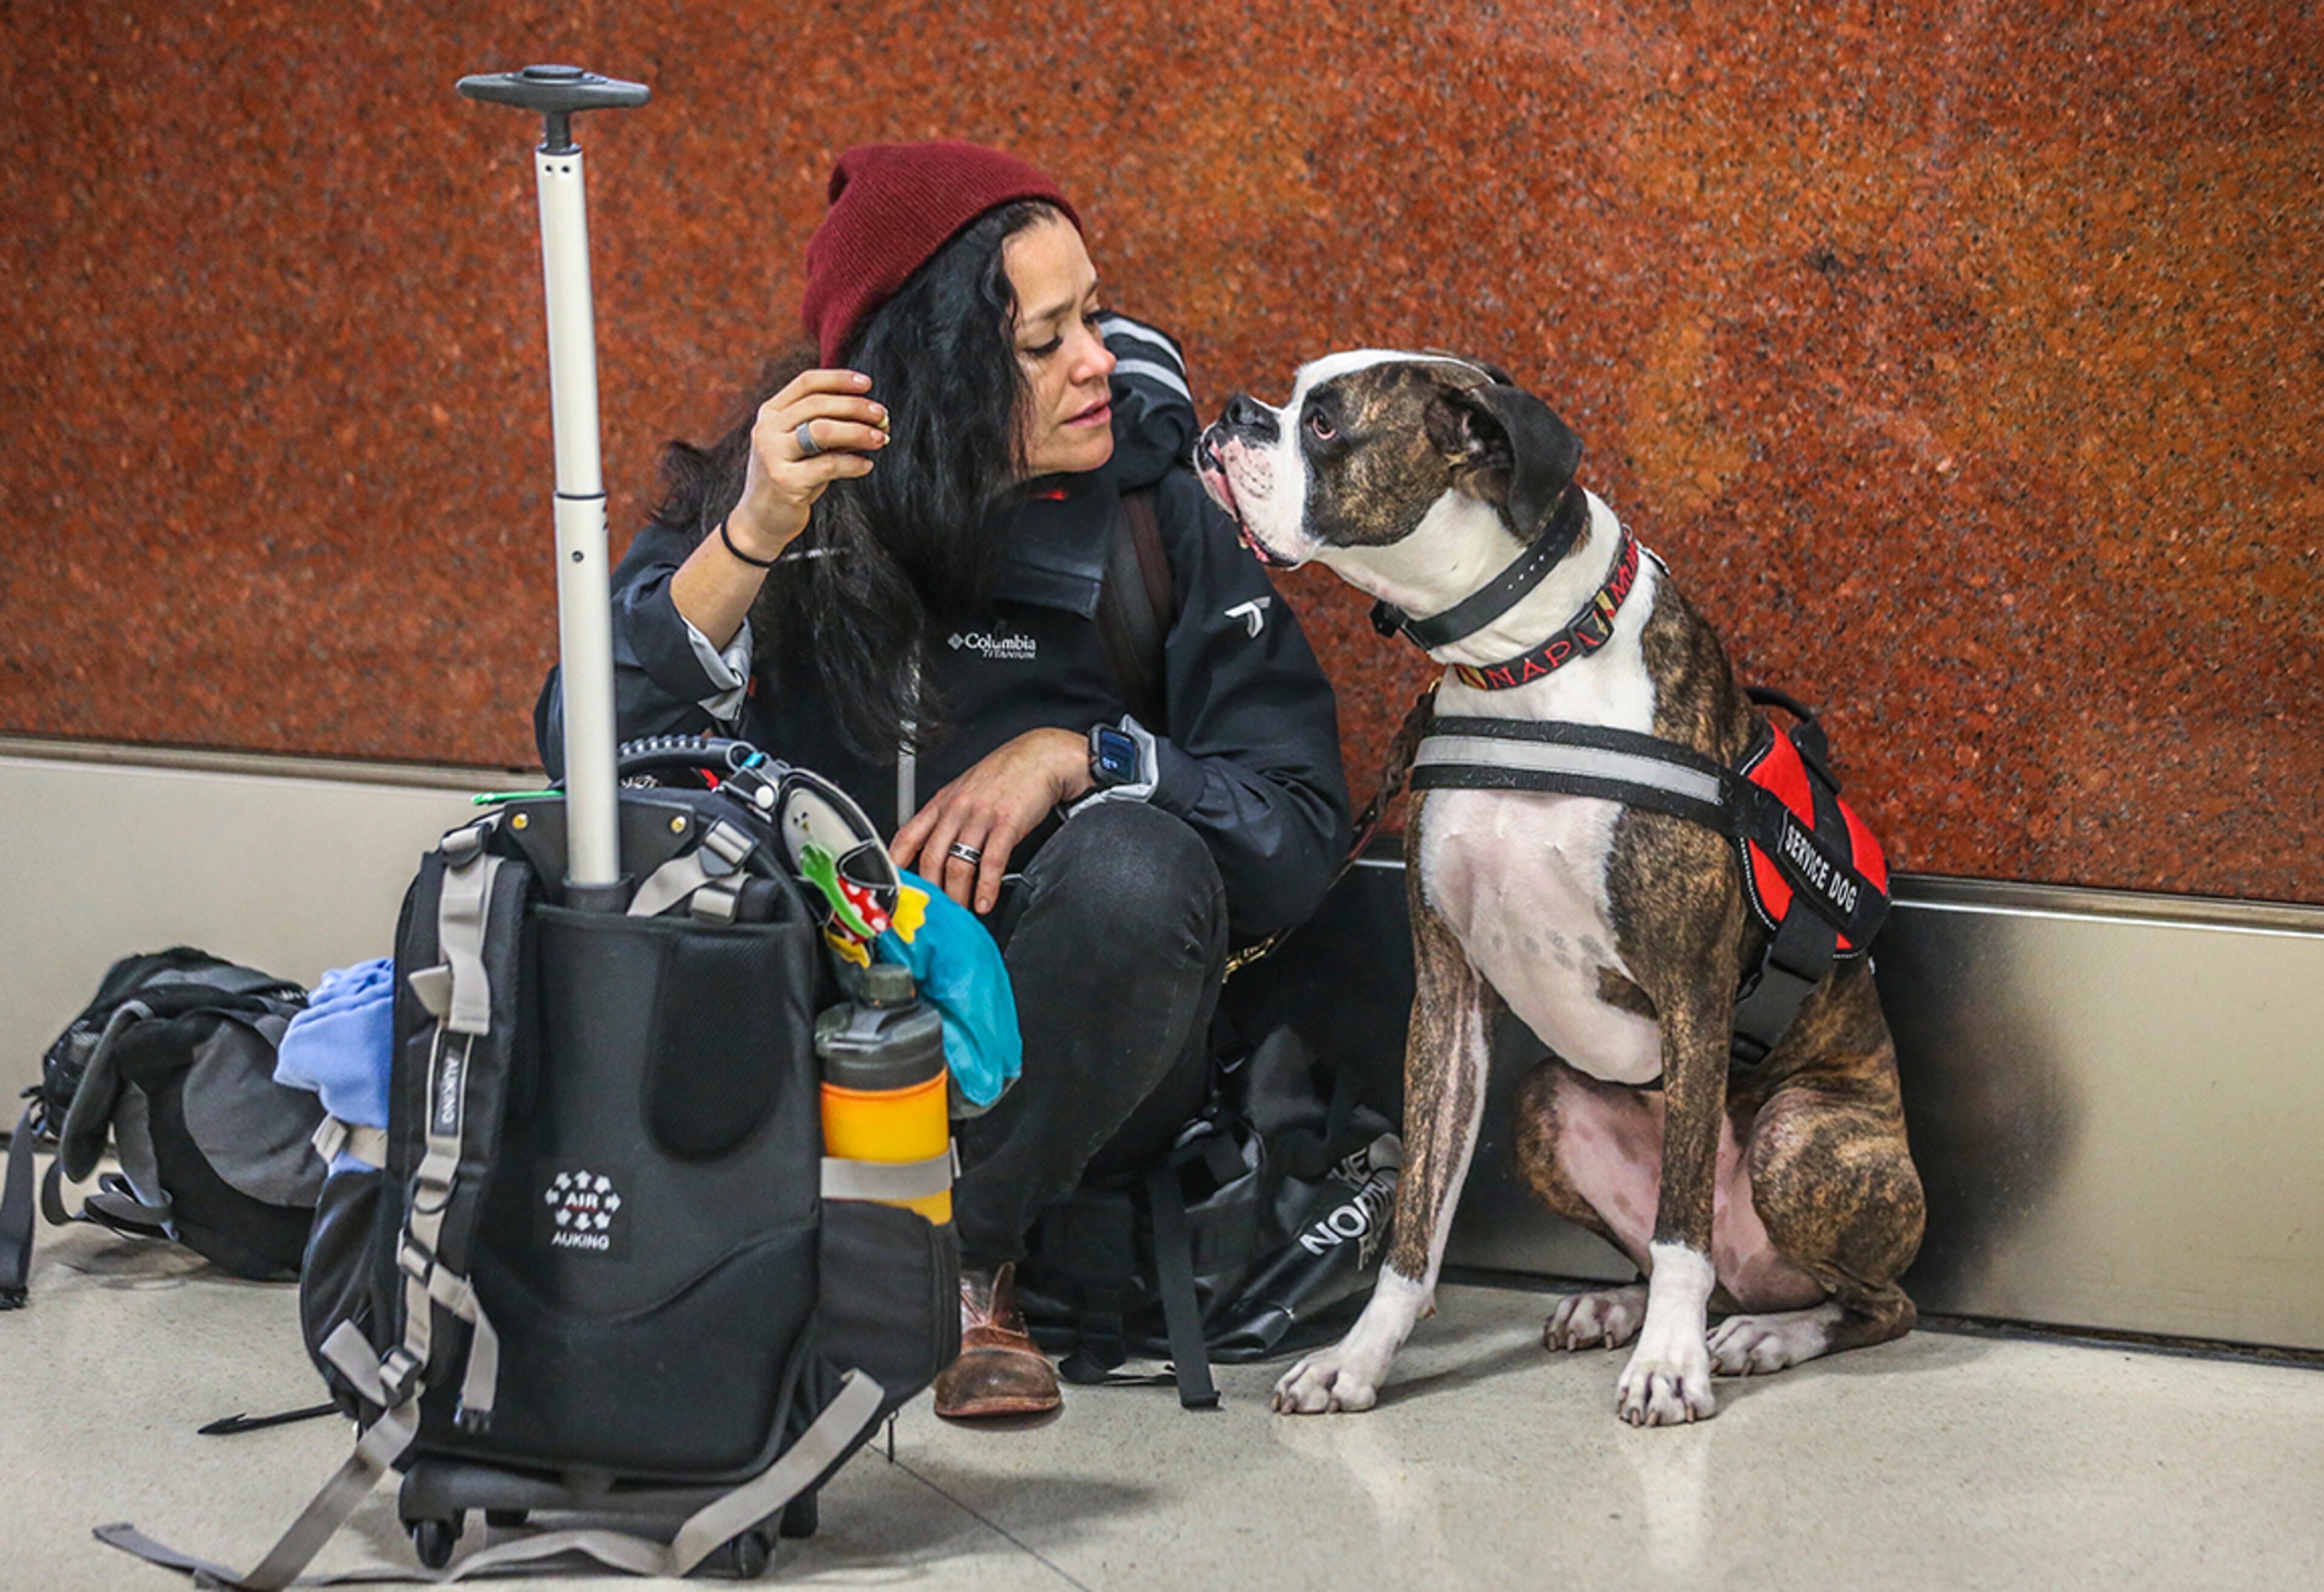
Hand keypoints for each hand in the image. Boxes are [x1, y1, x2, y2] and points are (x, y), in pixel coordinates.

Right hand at [726, 368, 890, 559]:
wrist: (761, 520)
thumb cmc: (791, 478)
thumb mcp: (806, 448)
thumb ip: (830, 428)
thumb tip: (874, 418)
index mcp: (771, 413)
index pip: (807, 383)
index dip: (838, 379)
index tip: (867, 384)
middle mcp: (767, 429)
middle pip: (818, 404)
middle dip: (856, 407)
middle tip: (883, 415)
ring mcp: (772, 454)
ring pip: (822, 430)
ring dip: (858, 431)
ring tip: (881, 438)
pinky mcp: (784, 481)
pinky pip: (827, 466)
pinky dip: (853, 464)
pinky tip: (866, 465)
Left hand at [893, 729, 1093, 913]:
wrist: (1040, 757)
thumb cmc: (1004, 775)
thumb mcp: (965, 791)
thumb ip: (947, 818)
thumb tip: (933, 849)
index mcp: (942, 802)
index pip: (907, 837)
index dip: (896, 865)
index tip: (895, 887)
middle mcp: (956, 809)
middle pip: (931, 858)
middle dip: (932, 892)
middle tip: (935, 912)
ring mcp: (980, 816)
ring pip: (959, 865)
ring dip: (958, 895)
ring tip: (962, 912)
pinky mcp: (1006, 823)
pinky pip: (991, 862)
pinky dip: (987, 887)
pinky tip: (985, 901)